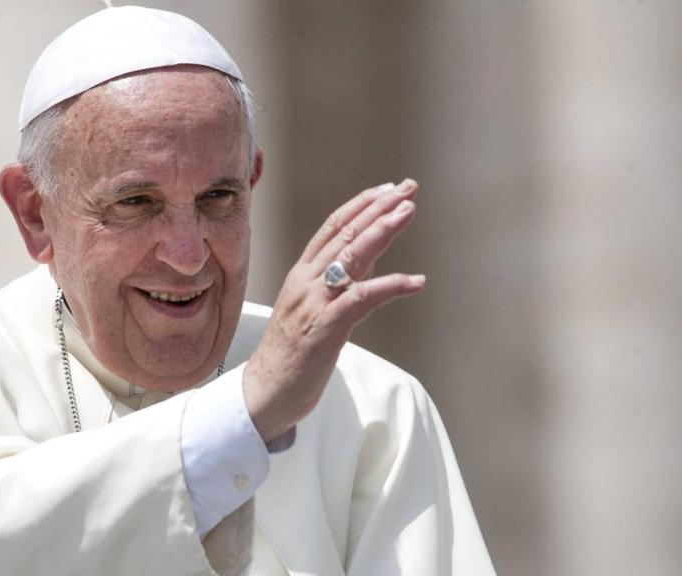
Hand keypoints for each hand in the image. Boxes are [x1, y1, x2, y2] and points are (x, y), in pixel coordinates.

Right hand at [243, 179, 425, 443]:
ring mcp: (313, 303)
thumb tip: (368, 264)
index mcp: (301, 275)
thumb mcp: (312, 310)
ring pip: (350, 257)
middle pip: (344, 234)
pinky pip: (362, 299)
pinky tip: (417, 282)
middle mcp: (305, 281)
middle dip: (378, 208)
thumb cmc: (291, 355)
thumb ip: (336, 285)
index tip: (388, 190)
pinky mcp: (325, 328)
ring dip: (383, 232)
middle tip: (408, 188)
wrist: (264, 392)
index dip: (361, 205)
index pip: (332, 228)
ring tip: (409, 212)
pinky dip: (391, 286)